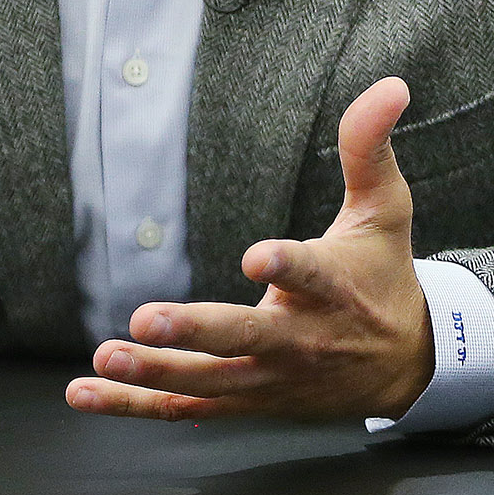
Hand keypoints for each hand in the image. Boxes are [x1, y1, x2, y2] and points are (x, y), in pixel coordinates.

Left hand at [67, 76, 431, 422]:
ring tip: (106, 357)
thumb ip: (369, 148)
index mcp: (333, 286)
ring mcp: (270, 377)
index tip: (255, 257)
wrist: (405, 365)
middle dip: (194, 332)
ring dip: (153, 373)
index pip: (310, 273)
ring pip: (208, 383)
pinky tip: (88, 392)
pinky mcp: (248, 401)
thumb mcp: (385, 209)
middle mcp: (300, 338)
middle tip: (144, 320)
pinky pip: (187, 408)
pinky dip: (136, 406)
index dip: (284, 265)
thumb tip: (390, 86)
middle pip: (244, 338)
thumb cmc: (384, 274)